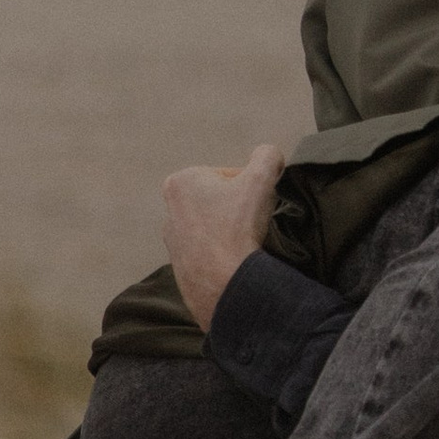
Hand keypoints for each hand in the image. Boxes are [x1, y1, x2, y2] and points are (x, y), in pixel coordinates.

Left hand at [162, 145, 287, 330]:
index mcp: (181, 182)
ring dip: (231, 231)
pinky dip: (223, 253)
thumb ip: (267, 156)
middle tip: (253, 223)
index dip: (250, 188)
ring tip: (245, 244)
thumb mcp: (261, 179)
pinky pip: (209, 252)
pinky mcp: (180, 266)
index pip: (229, 176)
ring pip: (214, 226)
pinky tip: (235, 260)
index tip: (256, 204)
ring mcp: (173, 241)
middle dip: (238, 209)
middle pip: (219, 200)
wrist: (224, 283)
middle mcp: (169, 210)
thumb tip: (269, 155)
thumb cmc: (238, 227)